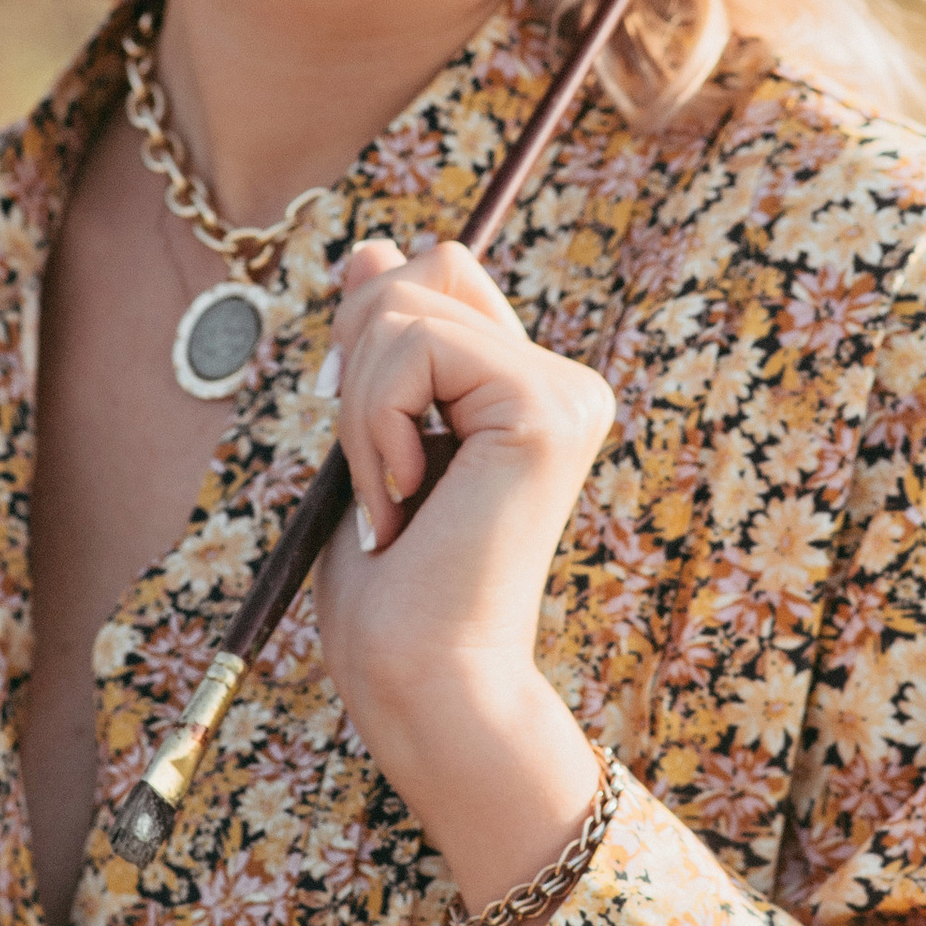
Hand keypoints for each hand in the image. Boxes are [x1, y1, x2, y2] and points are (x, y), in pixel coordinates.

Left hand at [311, 238, 608, 925]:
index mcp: (530, 388)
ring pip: (403, 308)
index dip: (370, 334)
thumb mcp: (370, 435)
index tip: (362, 437)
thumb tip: (377, 245)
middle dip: (359, 360)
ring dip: (359, 411)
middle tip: (376, 476)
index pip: (436, 274)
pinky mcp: (547, 409)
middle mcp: (566, 383)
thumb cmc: (390, 589)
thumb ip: (385, 345)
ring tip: (391, 502)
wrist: (421, 679)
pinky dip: (375, 424)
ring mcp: (565, 392)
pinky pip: (414, 351)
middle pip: (424, 269)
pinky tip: (407, 501)